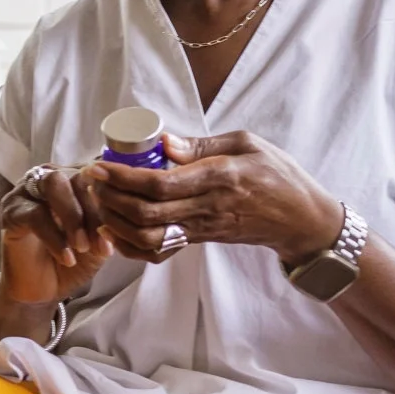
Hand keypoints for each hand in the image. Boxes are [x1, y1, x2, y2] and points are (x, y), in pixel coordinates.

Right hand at [0, 167, 113, 304]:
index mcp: (73, 178)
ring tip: (82, 247)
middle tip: (100, 242)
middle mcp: (48, 177)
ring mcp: (26, 191)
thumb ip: (110, 222)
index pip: (95, 174)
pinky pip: (35, 214)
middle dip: (92, 209)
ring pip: (53, 184)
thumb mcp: (100, 241)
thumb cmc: (74, 262)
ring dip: (73, 216)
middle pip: (74, 175)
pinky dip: (55, 237)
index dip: (109, 200)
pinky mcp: (11, 211)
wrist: (43, 291)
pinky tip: (67, 258)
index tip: (119, 230)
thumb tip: (121, 211)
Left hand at [86, 131, 345, 267]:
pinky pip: (161, 250)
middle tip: (94, 181)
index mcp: (220, 178)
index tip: (101, 165)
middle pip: (147, 212)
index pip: (161, 183)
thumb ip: (204, 144)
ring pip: (149, 237)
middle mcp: (208, 208)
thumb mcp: (248, 143)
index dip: (123, 177)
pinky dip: (133, 245)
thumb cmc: (278, 174)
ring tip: (102, 202)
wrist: (301, 219)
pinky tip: (118, 228)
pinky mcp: (202, 240)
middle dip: (111, 199)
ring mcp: (204, 228)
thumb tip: (163, 143)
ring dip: (118, 223)